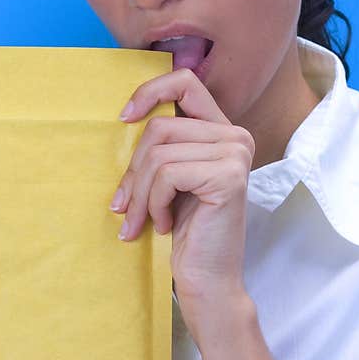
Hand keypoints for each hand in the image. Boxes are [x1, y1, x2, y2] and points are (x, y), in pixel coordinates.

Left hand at [109, 68, 254, 299]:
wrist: (206, 277)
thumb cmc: (183, 227)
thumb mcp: (168, 177)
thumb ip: (160, 145)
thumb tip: (124, 116)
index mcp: (220, 130)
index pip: (184, 82)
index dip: (149, 92)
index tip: (123, 118)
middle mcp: (235, 136)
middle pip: (159, 126)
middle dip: (133, 170)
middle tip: (124, 204)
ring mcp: (235, 153)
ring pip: (158, 153)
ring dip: (139, 193)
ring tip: (140, 219)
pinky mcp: (228, 176)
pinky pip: (167, 174)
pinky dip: (153, 203)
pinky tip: (165, 224)